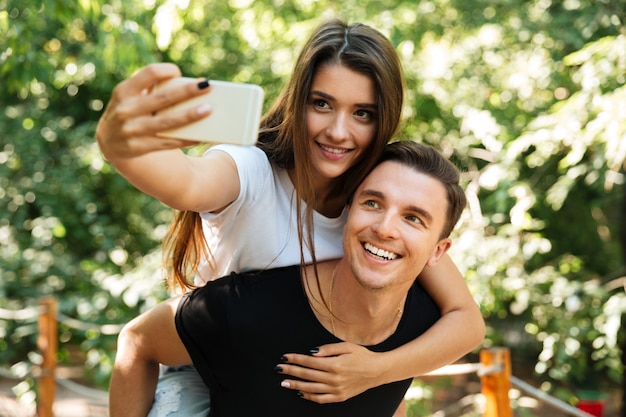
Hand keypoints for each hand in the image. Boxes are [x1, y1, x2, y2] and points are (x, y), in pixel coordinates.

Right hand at [96, 63, 211, 160]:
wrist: (108, 142)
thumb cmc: (128, 112)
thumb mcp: (129, 97)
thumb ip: (150, 91)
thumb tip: (187, 87)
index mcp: (124, 91)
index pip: (149, 74)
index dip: (166, 71)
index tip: (179, 73)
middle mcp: (126, 109)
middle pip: (163, 97)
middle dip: (187, 91)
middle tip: (207, 85)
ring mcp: (132, 130)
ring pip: (167, 122)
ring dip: (190, 115)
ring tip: (209, 109)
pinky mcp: (138, 148)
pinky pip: (167, 142)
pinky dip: (185, 139)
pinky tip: (200, 136)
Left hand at [276, 342, 382, 402]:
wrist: (378, 371)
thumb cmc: (362, 355)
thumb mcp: (346, 346)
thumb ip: (327, 349)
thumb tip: (311, 352)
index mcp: (335, 364)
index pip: (309, 361)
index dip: (295, 359)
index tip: (284, 357)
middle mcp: (334, 379)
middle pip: (307, 375)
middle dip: (291, 371)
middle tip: (278, 369)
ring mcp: (337, 390)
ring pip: (311, 388)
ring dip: (296, 385)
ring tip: (284, 383)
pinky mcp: (340, 397)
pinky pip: (321, 399)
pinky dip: (309, 396)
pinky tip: (301, 393)